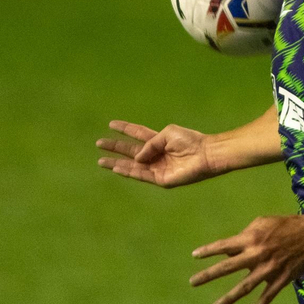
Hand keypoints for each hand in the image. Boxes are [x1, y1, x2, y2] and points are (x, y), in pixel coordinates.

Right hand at [96, 120, 219, 187]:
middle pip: (131, 150)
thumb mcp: (167, 134)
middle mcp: (156, 154)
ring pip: (132, 166)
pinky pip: (141, 175)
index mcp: (160, 141)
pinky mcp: (161, 179)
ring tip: (100, 160)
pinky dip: (128, 172)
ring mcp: (158, 168)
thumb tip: (137, 157)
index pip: (138, 133)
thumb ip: (149, 143)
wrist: (205, 154)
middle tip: (99, 143)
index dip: (125, 129)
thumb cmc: (191, 141)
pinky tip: (116, 167)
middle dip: (115, 147)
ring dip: (116, 163)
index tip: (111, 124)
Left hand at [190, 215, 303, 303]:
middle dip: (209, 275)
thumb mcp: (263, 222)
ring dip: (228, 298)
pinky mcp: (280, 279)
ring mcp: (268, 269)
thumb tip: (230, 252)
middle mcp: (257, 255)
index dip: (209, 250)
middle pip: (228, 267)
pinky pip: (267, 297)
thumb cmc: (285, 225)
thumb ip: (246, 235)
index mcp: (252, 238)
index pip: (225, 245)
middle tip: (192, 282)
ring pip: (244, 287)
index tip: (194, 256)